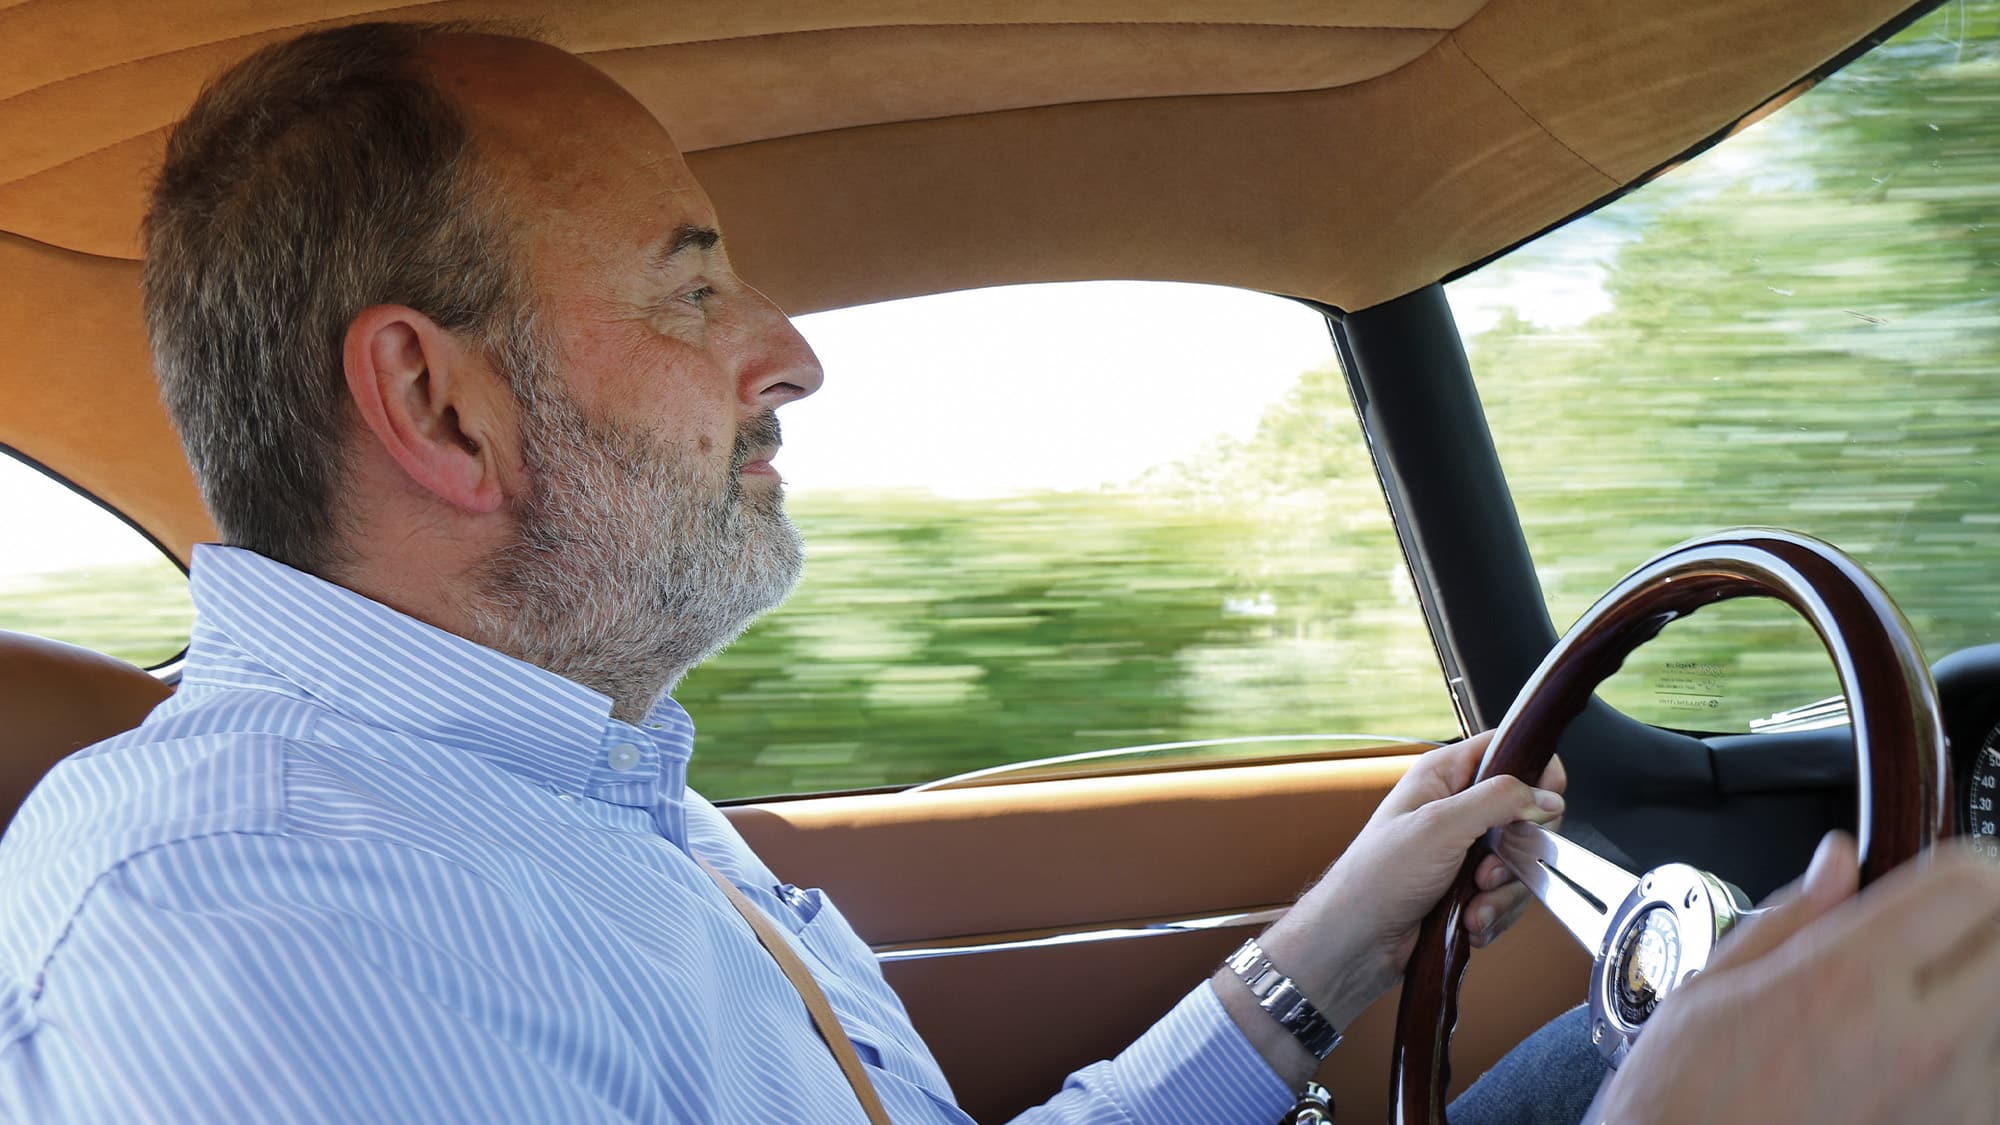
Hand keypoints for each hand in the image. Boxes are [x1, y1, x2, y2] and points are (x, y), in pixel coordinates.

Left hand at [1252, 733, 1566, 1032]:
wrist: (1357, 941)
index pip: (1507, 750)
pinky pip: (1507, 896)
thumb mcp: (1440, 826)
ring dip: (1502, 892)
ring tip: (1471, 906)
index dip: (1536, 773)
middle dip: (1516, 852)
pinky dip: (1493, 914)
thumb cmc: (1379, 876)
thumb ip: (1498, 801)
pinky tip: (1468, 923)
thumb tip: (1547, 797)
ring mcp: (1465, 850)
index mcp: (1444, 775)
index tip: (1547, 805)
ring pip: (1519, 862)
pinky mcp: (1469, 889)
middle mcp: (1457, 808)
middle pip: (1525, 814)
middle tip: (1486, 872)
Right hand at [1593, 832, 1999, 1122]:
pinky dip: (1960, 1056)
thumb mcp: (1714, 983)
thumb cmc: (1684, 1097)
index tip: (1953, 876)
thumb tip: (1840, 860)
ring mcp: (1951, 1100)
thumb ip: (1795, 914)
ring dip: (1969, 996)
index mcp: (1846, 978)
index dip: (1969, 867)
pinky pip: (1987, 1071)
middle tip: (1932, 938)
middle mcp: (1916, 1039)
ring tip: (1897, 1015)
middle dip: (1977, 929)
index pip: (1970, 888)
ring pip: (1999, 1008)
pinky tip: (1895, 1065)